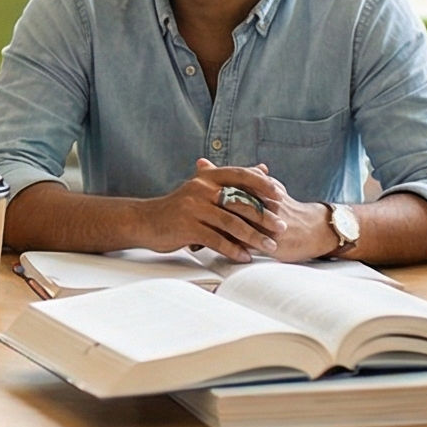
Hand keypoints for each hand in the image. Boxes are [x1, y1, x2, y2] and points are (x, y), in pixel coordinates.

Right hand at [133, 161, 294, 261]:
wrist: (145, 221)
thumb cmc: (178, 207)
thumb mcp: (202, 188)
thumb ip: (231, 180)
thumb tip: (261, 169)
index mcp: (207, 177)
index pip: (240, 175)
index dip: (262, 185)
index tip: (280, 196)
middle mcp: (200, 189)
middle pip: (240, 201)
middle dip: (264, 216)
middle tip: (282, 226)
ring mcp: (193, 208)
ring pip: (231, 223)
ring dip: (253, 237)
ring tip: (269, 246)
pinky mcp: (187, 227)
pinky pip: (216, 239)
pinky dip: (233, 250)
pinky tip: (245, 257)